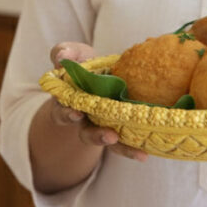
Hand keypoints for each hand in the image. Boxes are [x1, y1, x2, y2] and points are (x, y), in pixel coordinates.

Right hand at [46, 42, 147, 162]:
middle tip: (110, 136)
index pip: (63, 111)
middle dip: (97, 136)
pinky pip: (126, 141)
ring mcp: (103, 124)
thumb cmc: (83, 63)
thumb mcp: (73, 53)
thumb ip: (65, 52)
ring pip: (108, 141)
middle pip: (87, 133)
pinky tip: (144, 154)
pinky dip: (134, 148)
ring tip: (137, 152)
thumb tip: (61, 59)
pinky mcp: (120, 127)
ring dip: (121, 147)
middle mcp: (85, 118)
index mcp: (69, 102)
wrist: (101, 72)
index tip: (76, 113)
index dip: (68, 114)